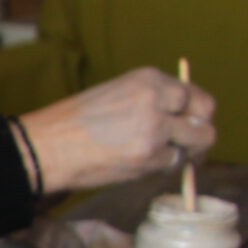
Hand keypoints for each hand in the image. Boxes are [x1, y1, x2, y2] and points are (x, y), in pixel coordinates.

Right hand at [19, 67, 216, 194]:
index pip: (193, 95)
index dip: (194, 113)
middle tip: (186, 146)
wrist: (44, 147)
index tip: (186, 124)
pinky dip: (159, 167)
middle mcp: (156, 99)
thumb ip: (150, 101)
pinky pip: (171, 164)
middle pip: (204, 117)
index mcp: (147, 80)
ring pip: (194, 144)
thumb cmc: (71, 124)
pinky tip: (136, 164)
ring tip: (155, 157)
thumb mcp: (115, 96)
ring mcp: (155, 128)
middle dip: (198, 133)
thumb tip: (181, 120)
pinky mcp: (148, 155)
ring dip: (181, 153)